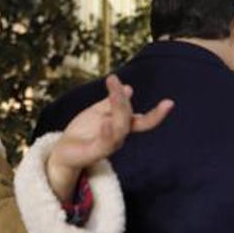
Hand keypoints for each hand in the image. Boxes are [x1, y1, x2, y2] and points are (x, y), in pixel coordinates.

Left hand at [46, 75, 173, 199]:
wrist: (64, 152)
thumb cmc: (82, 133)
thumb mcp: (97, 112)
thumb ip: (111, 102)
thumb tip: (129, 87)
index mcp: (121, 127)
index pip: (143, 121)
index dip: (157, 114)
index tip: (170, 103)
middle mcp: (118, 137)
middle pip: (127, 118)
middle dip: (122, 99)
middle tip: (113, 80)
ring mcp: (107, 146)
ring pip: (119, 129)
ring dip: (117, 109)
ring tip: (114, 92)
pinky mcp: (94, 153)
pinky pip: (104, 144)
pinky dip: (107, 133)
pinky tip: (106, 122)